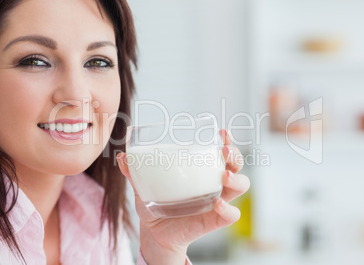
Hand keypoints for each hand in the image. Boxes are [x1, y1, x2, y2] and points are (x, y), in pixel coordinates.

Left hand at [117, 130, 249, 264]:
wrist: (155, 232)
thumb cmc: (155, 203)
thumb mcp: (144, 186)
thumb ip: (134, 173)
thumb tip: (122, 157)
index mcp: (201, 170)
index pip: (220, 151)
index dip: (226, 140)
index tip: (222, 132)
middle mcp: (214, 182)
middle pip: (236, 164)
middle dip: (235, 155)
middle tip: (224, 152)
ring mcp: (218, 200)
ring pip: (241, 186)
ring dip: (237, 179)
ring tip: (224, 176)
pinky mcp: (215, 220)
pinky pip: (231, 214)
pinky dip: (228, 209)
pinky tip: (217, 203)